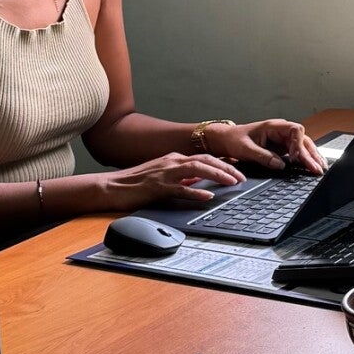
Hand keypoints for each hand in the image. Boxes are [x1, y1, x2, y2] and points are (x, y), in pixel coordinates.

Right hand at [93, 152, 245, 210]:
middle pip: (205, 160)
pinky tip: (207, 197)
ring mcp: (164, 173)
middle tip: (242, 177)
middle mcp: (171, 162)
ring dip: (216, 174)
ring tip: (231, 182)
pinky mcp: (157, 187)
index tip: (238, 167)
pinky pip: (180, 189)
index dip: (223, 162)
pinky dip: (195, 192)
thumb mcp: (162, 178)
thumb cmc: (135, 184)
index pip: (204, 157)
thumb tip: (198, 184)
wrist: (111, 187)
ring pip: (196, 169)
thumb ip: (180, 179)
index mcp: (173, 159)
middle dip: (226, 167)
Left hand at [206, 119, 325, 175]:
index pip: (295, 130)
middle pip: (303, 139)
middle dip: (310, 154)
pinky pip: (298, 152)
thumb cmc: (235, 140)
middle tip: (317, 169)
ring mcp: (283, 139)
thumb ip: (263, 157)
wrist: (227, 139)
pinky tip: (313, 166)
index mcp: (273, 126)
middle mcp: (281, 131)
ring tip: (320, 168)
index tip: (296, 157)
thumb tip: (280, 165)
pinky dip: (306, 159)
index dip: (298, 143)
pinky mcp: (283, 147)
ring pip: (303, 145)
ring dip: (312, 157)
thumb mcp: (246, 149)